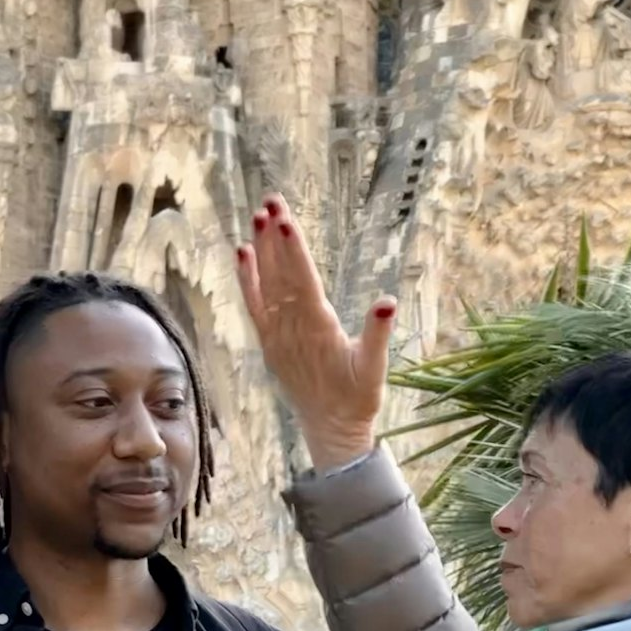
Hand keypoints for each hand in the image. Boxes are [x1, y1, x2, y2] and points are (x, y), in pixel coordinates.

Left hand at [235, 194, 396, 468]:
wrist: (330, 429)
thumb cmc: (357, 399)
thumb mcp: (375, 369)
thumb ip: (378, 335)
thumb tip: (387, 302)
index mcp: (318, 329)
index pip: (302, 281)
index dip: (292, 250)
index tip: (283, 221)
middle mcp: (292, 330)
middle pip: (280, 275)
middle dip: (274, 237)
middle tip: (270, 200)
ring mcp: (277, 336)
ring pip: (266, 286)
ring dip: (261, 250)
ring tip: (257, 216)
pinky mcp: (270, 343)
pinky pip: (255, 306)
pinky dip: (248, 280)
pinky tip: (243, 254)